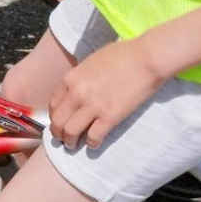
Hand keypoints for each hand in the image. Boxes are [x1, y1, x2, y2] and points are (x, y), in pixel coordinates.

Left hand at [48, 37, 165, 148]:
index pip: (53, 105)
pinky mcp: (110, 116)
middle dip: (58, 133)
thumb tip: (77, 88)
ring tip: (73, 146)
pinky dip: (92, 144)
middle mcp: (76, 94)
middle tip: (62, 139)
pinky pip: (94, 136)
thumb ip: (80, 77)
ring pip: (71, 132)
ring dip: (70, 142)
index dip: (54, 117)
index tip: (58, 122)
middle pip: (58, 121)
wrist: (147, 58)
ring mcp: (92, 106)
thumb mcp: (90, 62)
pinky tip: (94, 144)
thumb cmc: (122, 55)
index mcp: (70, 79)